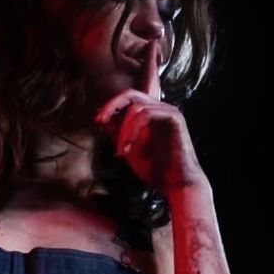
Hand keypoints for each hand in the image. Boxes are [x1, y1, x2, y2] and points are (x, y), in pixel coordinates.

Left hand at [93, 40, 207, 194]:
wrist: (176, 184)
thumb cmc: (156, 169)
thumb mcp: (128, 148)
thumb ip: (117, 131)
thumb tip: (101, 118)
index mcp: (151, 113)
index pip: (139, 89)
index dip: (121, 88)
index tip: (101, 106)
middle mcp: (161, 108)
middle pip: (132, 93)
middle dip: (112, 104)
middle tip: (97, 119)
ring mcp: (169, 111)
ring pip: (136, 105)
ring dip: (122, 129)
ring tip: (119, 149)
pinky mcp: (174, 117)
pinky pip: (145, 114)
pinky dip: (131, 130)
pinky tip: (127, 148)